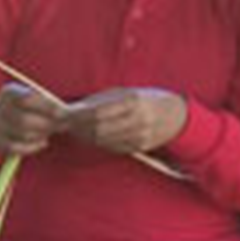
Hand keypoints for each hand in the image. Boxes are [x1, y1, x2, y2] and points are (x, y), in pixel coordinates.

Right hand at [0, 83, 64, 155]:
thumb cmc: (27, 108)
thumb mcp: (35, 98)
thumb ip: (53, 103)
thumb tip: (77, 113)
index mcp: (8, 93)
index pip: (27, 99)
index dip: (47, 106)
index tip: (64, 113)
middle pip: (24, 120)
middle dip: (47, 124)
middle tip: (62, 125)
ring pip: (22, 135)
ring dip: (41, 135)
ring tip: (50, 132)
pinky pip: (16, 148)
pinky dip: (32, 147)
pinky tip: (42, 143)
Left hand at [60, 87, 187, 154]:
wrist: (175, 115)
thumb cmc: (143, 100)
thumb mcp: (124, 93)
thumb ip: (99, 101)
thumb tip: (69, 110)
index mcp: (132, 101)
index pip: (97, 112)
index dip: (77, 116)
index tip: (63, 116)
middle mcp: (138, 119)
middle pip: (98, 129)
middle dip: (78, 128)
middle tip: (65, 125)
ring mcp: (140, 135)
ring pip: (103, 140)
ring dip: (86, 137)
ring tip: (76, 130)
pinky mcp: (140, 147)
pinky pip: (113, 147)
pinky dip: (99, 143)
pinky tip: (93, 136)